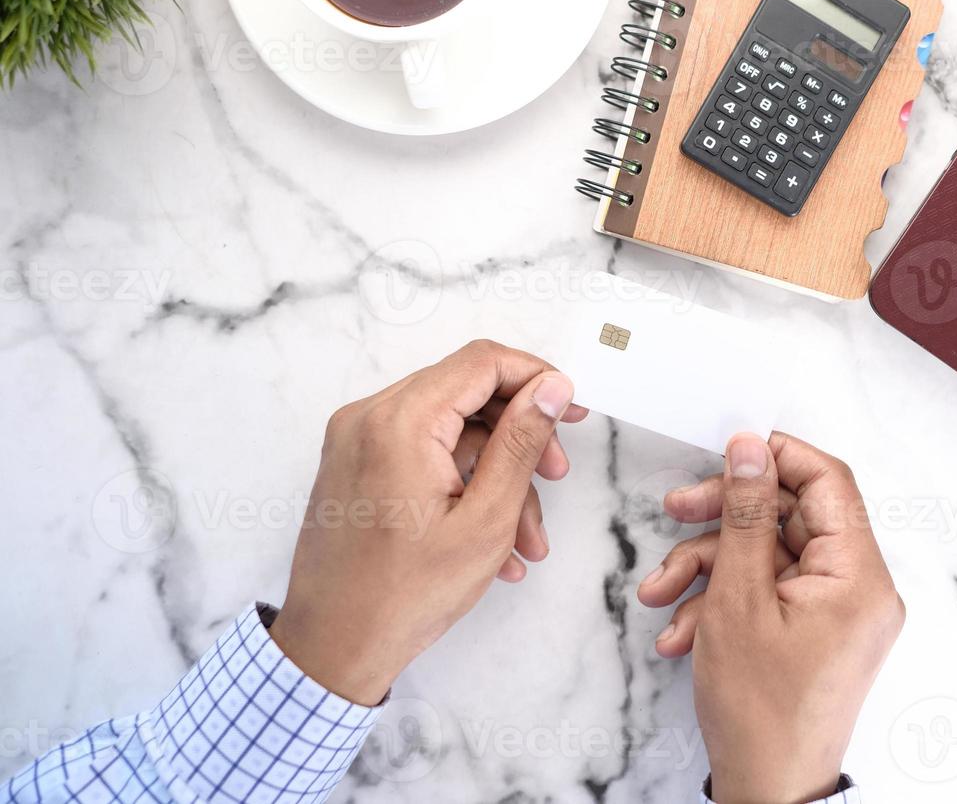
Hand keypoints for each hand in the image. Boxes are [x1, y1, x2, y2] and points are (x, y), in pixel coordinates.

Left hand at [269, 340, 585, 704]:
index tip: (571, 409)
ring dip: (496, 472)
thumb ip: (521, 443)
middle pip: (467, 392)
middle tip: (556, 474)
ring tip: (527, 537)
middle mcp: (369, 417)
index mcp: (400, 422)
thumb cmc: (402, 596)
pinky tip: (494, 540)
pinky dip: (462, 483)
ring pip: (450, 429)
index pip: (482, 362)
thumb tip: (551, 389)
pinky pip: (423, 452)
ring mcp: (357, 440)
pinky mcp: (355, 464)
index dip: (536, 378)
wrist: (331, 647)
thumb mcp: (485, 519)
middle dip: (520, 435)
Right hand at [637, 433, 903, 803]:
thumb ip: (745, 516)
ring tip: (661, 595)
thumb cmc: (761, 712)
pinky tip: (681, 631)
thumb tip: (750, 451)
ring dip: (709, 567)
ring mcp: (836, 611)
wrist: (768, 791)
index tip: (726, 451)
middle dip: (724, 519)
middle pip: (790, 515)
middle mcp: (858, 588)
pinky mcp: (813, 630)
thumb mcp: (738, 599)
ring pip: (768, 554)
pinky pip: (769, 590)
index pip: (828, 480)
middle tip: (676, 510)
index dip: (776, 457)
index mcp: (859, 574)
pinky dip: (723, 601)